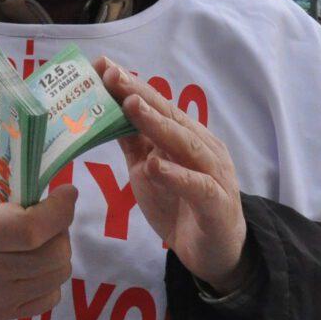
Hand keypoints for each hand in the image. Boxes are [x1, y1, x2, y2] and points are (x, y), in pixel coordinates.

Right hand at [0, 134, 77, 319]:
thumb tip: (37, 142)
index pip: (30, 230)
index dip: (59, 210)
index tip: (65, 192)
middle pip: (52, 256)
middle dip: (60, 228)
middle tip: (47, 213)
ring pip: (56, 277)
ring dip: (55, 250)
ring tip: (35, 234)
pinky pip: (48, 298)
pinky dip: (47, 275)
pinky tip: (27, 258)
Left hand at [97, 58, 250, 293]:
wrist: (215, 253)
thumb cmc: (182, 207)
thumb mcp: (150, 172)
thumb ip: (135, 144)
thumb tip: (105, 113)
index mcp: (188, 137)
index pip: (158, 106)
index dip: (132, 86)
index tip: (104, 66)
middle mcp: (204, 149)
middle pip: (171, 117)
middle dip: (140, 94)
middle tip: (113, 75)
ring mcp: (214, 174)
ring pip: (185, 143)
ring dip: (158, 124)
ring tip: (131, 106)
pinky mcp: (216, 204)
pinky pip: (197, 186)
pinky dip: (176, 175)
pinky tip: (156, 165)